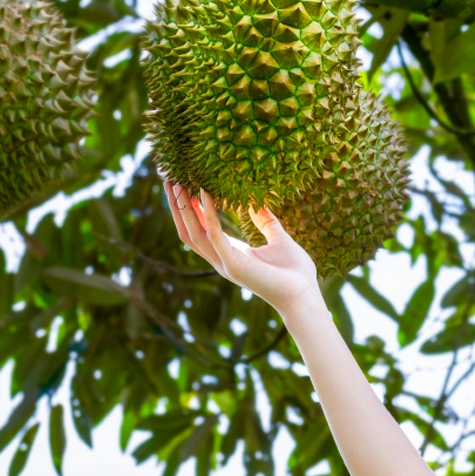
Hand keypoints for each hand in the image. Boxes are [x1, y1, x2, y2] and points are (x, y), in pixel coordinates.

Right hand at [165, 180, 319, 315]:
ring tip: (177, 183)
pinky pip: (215, 235)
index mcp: (230, 253)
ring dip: (183, 209)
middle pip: (189, 230)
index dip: (189, 209)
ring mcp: (225, 263)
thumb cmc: (295, 272)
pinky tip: (205, 193)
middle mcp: (222, 259)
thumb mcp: (279, 239)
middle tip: (170, 179)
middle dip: (177, 206)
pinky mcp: (234, 265)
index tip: (183, 184)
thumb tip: (256, 202)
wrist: (304, 296)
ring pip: (193, 234)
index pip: (200, 229)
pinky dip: (208, 214)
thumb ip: (266, 221)